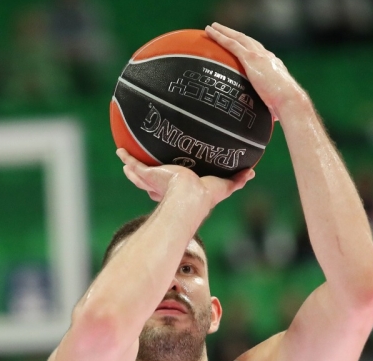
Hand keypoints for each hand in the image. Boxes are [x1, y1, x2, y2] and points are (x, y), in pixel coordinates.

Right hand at [117, 148, 253, 205]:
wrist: (190, 196)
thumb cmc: (206, 195)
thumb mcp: (225, 185)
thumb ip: (237, 179)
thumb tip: (252, 173)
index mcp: (180, 189)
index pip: (173, 186)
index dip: (170, 181)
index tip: (169, 176)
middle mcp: (165, 187)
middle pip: (153, 180)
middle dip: (146, 176)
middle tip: (140, 168)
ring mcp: (154, 181)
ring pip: (140, 174)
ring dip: (133, 168)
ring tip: (126, 158)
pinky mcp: (148, 175)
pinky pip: (134, 165)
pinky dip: (126, 158)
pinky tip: (120, 150)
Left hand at [204, 23, 306, 119]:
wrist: (290, 101)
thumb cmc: (285, 108)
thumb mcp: (276, 106)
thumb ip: (271, 108)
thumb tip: (272, 122)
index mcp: (274, 67)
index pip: (260, 53)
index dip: (249, 48)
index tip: (241, 46)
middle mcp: (267, 57)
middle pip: (247, 41)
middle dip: (235, 34)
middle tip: (222, 30)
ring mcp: (259, 56)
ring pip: (238, 38)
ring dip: (224, 31)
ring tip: (212, 27)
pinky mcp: (251, 59)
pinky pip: (232, 44)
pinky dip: (220, 36)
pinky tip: (210, 32)